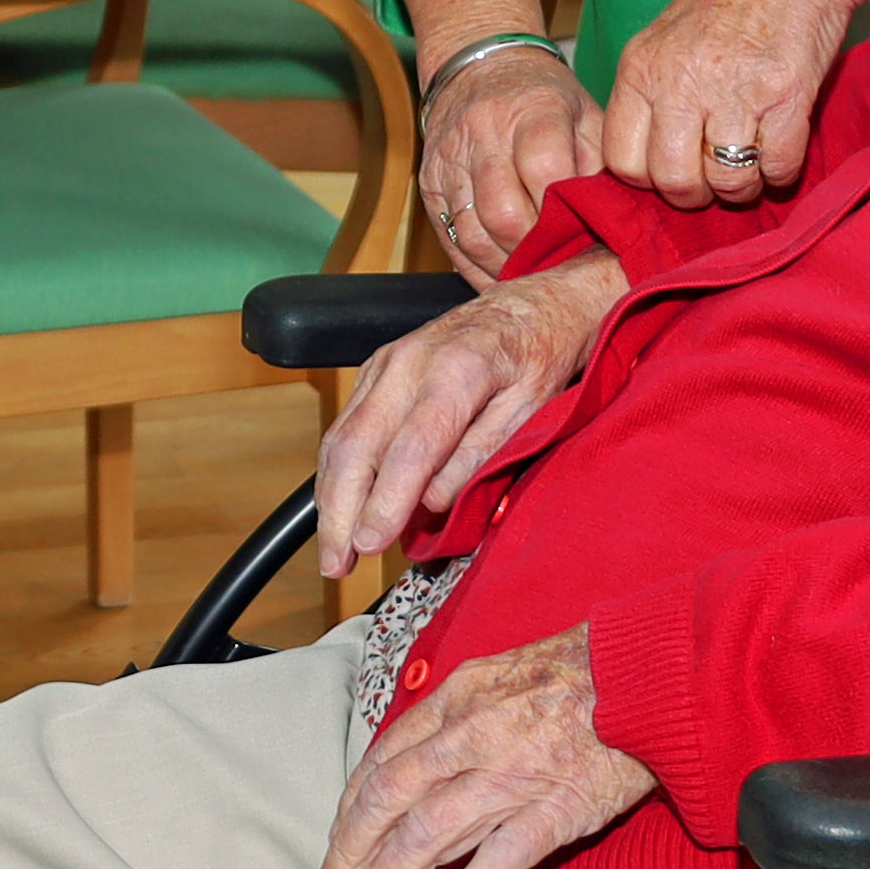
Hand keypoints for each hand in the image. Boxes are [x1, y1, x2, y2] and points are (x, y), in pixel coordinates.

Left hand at [311, 624, 656, 868]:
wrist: (647, 671)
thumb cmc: (573, 674)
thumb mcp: (494, 677)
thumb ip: (450, 723)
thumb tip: (409, 775)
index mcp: (453, 703)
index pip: (381, 765)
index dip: (350, 815)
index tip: (334, 853)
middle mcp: (471, 737)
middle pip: (389, 803)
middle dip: (349, 857)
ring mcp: (512, 774)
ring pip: (428, 834)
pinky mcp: (559, 807)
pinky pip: (505, 854)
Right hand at [318, 253, 623, 584]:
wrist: (533, 305)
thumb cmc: (539, 358)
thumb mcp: (532, 409)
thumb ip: (482, 454)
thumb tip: (433, 501)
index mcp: (456, 372)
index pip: (410, 450)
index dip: (386, 502)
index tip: (371, 545)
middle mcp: (408, 363)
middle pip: (357, 446)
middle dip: (340, 512)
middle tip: (338, 563)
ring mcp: (386, 363)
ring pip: (341, 437)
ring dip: (330, 499)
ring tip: (335, 550)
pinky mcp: (376, 369)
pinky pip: (345, 425)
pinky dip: (337, 472)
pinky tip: (340, 507)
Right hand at [421, 43, 604, 281]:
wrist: (479, 69)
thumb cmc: (543, 100)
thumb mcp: (584, 114)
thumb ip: (599, 163)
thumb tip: (613, 223)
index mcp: (532, 109)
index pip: (543, 168)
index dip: (562, 212)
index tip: (580, 235)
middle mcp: (484, 132)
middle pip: (503, 211)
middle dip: (534, 250)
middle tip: (558, 267)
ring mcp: (450, 160)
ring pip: (473, 234)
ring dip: (506, 266)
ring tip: (533, 277)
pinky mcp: (429, 184)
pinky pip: (451, 241)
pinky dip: (477, 268)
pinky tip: (503, 276)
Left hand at [600, 0, 869, 209]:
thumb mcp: (667, 34)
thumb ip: (651, 92)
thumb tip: (644, 161)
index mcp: (643, 66)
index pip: (623, 159)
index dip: (646, 179)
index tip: (669, 170)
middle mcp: (683, 79)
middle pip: (673, 180)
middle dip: (694, 195)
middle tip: (711, 178)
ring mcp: (736, 88)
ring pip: (726, 180)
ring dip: (740, 187)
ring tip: (748, 166)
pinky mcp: (788, 94)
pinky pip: (778, 166)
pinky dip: (780, 172)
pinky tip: (779, 150)